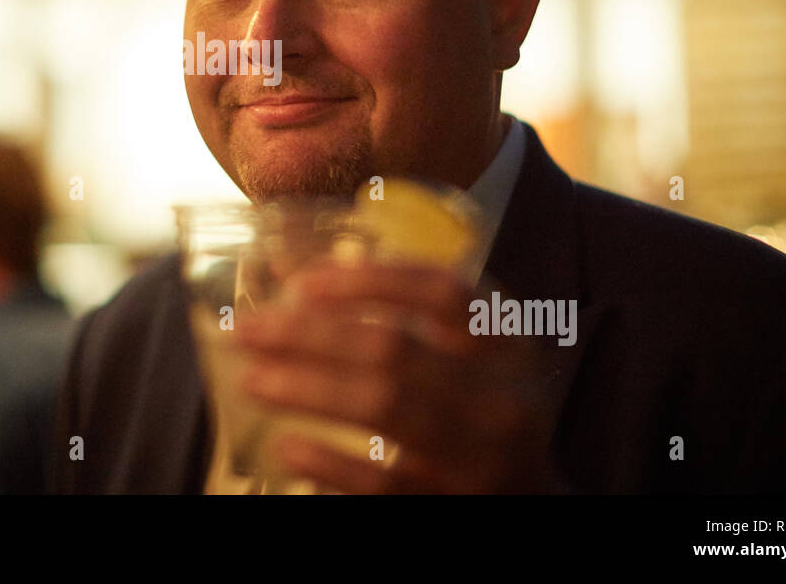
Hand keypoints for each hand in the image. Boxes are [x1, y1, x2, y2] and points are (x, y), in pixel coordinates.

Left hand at [231, 261, 563, 492]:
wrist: (535, 506)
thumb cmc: (485, 417)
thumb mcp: (474, 362)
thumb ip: (408, 320)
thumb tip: (295, 278)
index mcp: (508, 344)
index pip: (441, 293)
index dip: (369, 280)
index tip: (303, 282)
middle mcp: (501, 396)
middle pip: (395, 348)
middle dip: (310, 334)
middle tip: (249, 330)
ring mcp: (479, 457)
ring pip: (383, 407)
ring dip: (307, 389)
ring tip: (253, 380)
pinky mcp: (452, 508)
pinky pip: (381, 482)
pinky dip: (329, 461)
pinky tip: (287, 446)